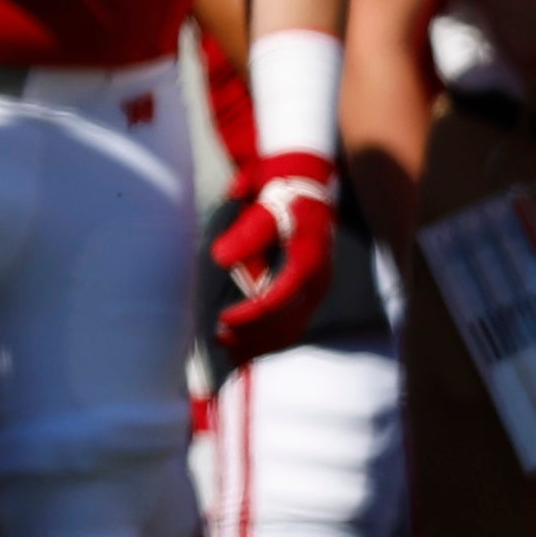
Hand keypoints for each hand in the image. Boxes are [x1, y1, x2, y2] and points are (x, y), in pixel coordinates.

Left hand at [210, 149, 336, 353]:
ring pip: (290, 329)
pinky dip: (267, 339)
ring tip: (224, 346)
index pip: (282, 296)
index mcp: (309, 258)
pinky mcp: (307, 296)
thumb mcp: (263, 208)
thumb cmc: (280, 197)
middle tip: (217, 337)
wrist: (304, 189)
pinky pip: (291, 326)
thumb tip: (220, 258)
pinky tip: (241, 347)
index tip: (224, 319)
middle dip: (252, 333)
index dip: (254, 313)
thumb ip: (246, 233)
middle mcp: (317, 280)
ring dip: (259, 342)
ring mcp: (314, 291)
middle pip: (287, 320)